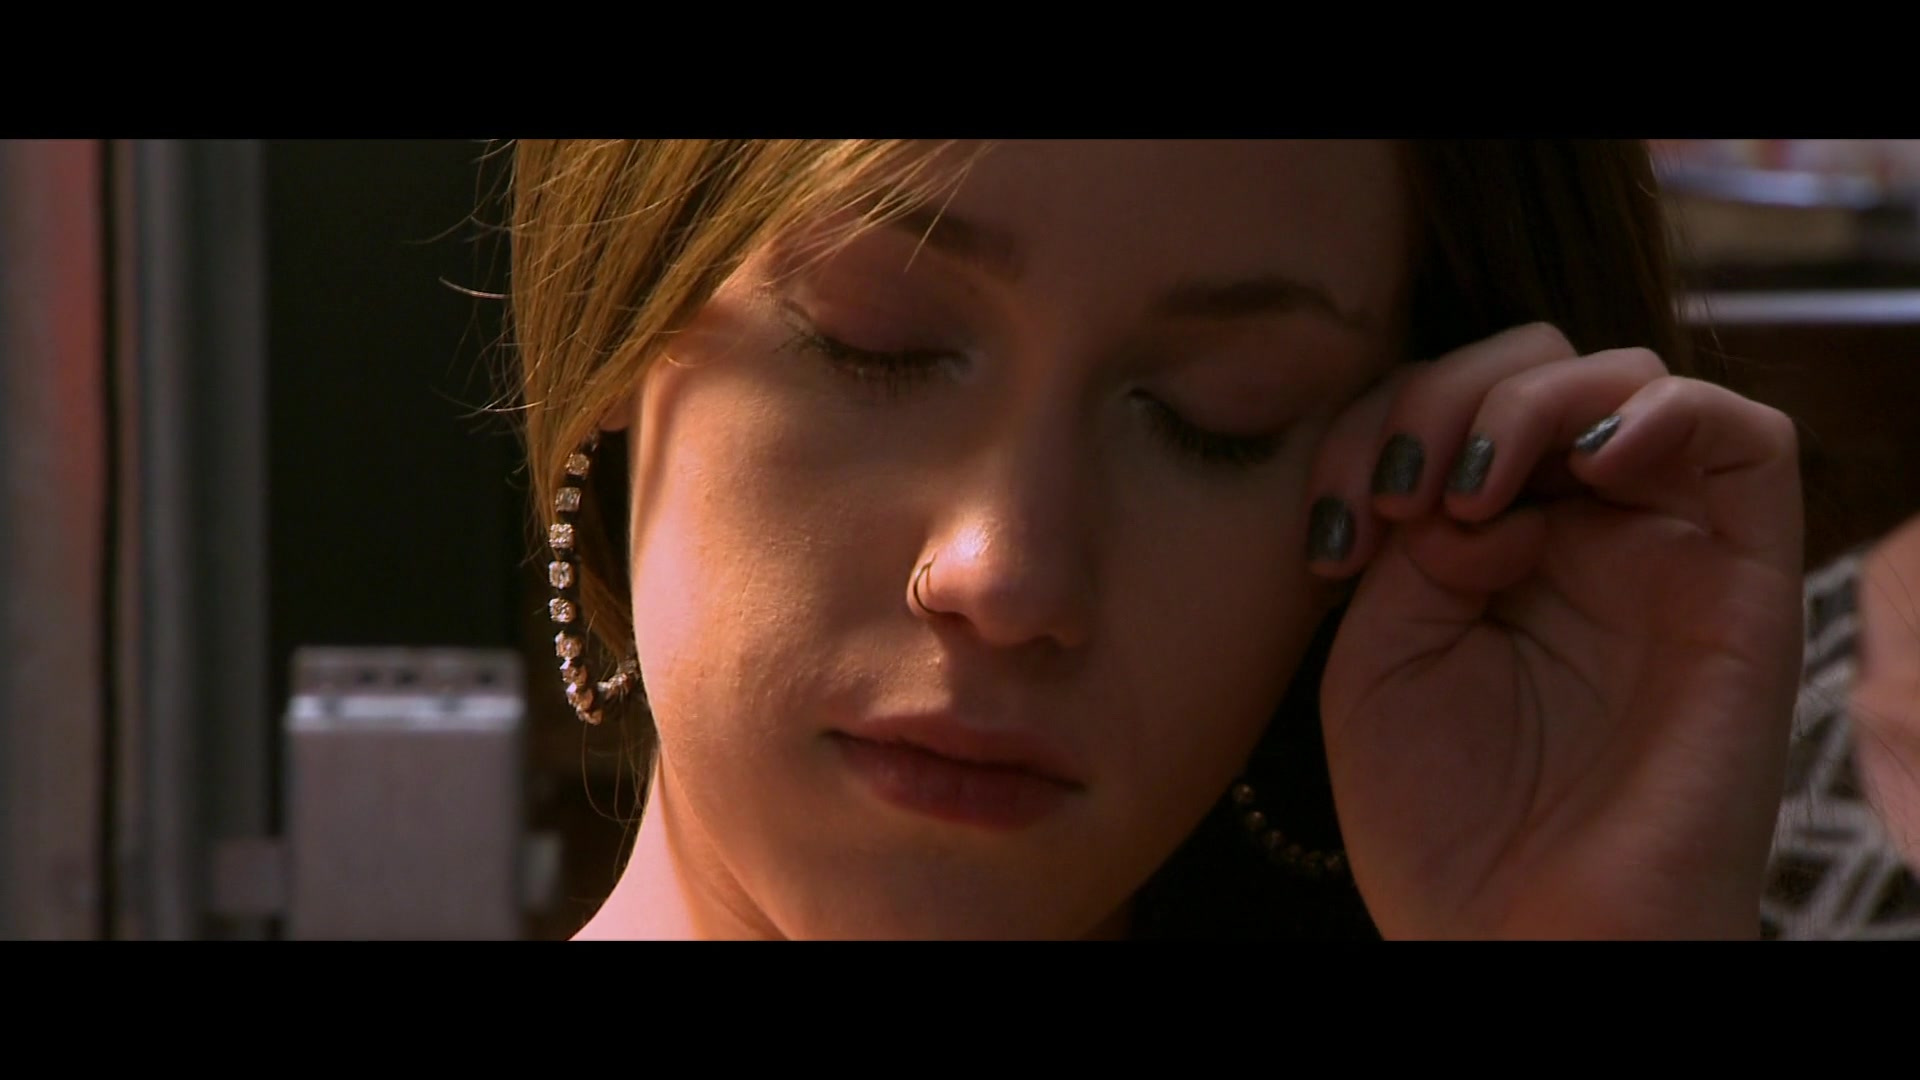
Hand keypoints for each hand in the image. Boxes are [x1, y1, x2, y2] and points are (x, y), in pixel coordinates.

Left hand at [1305, 323, 1803, 938]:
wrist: (1518, 943)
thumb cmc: (1443, 827)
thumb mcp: (1378, 661)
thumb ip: (1411, 548)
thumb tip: (1471, 485)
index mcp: (1484, 552)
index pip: (1445, 410)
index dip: (1374, 426)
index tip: (1330, 528)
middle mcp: (1577, 540)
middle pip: (1530, 372)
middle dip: (1441, 399)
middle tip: (1397, 498)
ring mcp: (1659, 555)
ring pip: (1625, 382)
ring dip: (1530, 403)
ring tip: (1466, 492)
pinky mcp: (1740, 585)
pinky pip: (1751, 441)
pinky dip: (1667, 410)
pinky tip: (1587, 465)